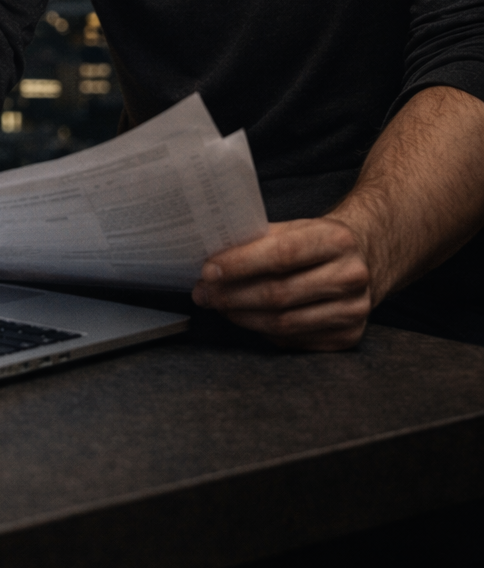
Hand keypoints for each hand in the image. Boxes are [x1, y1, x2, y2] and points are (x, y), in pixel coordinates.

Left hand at [191, 217, 371, 350]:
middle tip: (204, 294)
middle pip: (279, 294)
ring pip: (283, 323)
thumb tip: (212, 261)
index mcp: (337, 239)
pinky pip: (293, 340)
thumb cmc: (317, 242)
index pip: (281, 255)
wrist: (364, 259)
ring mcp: (353, 310)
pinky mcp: (348, 337)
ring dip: (242, 317)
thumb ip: (259, 240)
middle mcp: (351, 276)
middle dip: (232, 295)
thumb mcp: (295, 228)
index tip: (208, 271)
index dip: (240, 265)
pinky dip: (263, 331)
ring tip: (219, 306)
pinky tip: (246, 318)